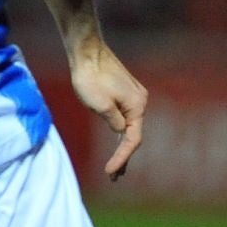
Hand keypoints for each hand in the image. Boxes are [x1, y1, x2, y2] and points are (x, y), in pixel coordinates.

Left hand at [69, 37, 147, 179]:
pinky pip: (125, 116)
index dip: (122, 158)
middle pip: (133, 134)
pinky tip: (116, 138)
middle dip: (124, 156)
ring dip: (122, 144)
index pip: (132, 140)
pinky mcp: (125, 91)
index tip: (110, 172)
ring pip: (129, 125)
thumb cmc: (90, 77)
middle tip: (114, 176)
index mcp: (137, 106)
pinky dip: (120, 130)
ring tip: (115, 165)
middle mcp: (140, 101)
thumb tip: (119, 131)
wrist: (86, 50)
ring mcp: (133, 95)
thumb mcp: (99, 106)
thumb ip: (113, 122)